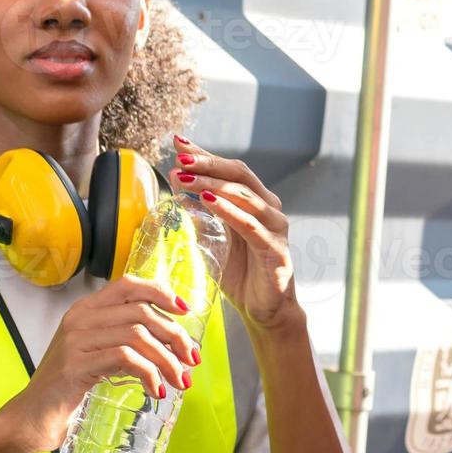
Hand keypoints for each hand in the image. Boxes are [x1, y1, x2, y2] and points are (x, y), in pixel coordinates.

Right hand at [0, 275, 198, 452]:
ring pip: (137, 335)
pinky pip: (124, 358)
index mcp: (86, 309)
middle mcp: (79, 318)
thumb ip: (126, 341)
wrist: (31, 418)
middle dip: (174, 335)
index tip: (185, 311)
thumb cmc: (68, 387)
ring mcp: (75, 340)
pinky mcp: (75, 365)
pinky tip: (156, 389)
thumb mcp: (99, 354)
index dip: (160, 292)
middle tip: (190, 360)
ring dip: (166, 359)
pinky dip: (149, 373)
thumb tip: (175, 342)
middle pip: (141, 312)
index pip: (128, 284)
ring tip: (180, 381)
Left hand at [168, 135, 300, 333]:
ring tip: (186, 180)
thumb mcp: (215, 237)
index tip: (178, 142)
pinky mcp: (275, 249)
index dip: (205, 154)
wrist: (264, 310)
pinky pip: (251, 226)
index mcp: (256, 201)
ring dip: (212, 185)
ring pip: (244, 196)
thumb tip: (175, 178)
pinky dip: (230, 211)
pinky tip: (209, 203)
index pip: (230, 168)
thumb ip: (201, 210)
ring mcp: (276, 227)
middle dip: (208, 164)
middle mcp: (270, 207)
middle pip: (239, 174)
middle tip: (180, 160)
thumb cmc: (241, 272)